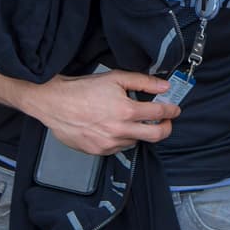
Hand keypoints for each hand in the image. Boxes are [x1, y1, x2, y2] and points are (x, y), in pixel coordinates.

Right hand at [21, 69, 180, 155]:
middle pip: (155, 135)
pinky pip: (119, 147)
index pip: (159, 113)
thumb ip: (143, 82)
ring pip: (136, 141)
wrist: (55, 103)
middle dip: (166, 128)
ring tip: (134, 121)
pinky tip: (116, 128)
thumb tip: (164, 86)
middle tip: (166, 122)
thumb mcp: (116, 78)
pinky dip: (123, 139)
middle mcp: (119, 130)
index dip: (171, 111)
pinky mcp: (98, 151)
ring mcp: (108, 143)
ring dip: (140, 132)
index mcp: (126, 111)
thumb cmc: (83, 90)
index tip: (175, 110)